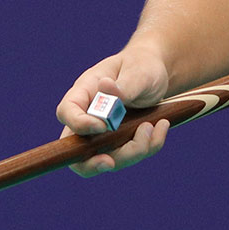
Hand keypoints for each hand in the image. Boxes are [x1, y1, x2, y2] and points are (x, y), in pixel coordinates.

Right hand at [56, 45, 173, 176]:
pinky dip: (148, 146)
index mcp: (85, 92)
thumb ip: (124, 84)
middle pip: (76, 148)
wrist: (157, 74)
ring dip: (133, 150)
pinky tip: (161, 127)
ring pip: (107, 158)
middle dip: (91, 162)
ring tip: (153, 126)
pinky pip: (130, 155)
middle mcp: (89, 116)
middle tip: (109, 163)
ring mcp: (104, 134)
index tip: (102, 126)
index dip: (79, 124)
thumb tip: (106, 87)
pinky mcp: (121, 142)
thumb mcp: (138, 70)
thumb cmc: (142, 66)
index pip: (67, 112)